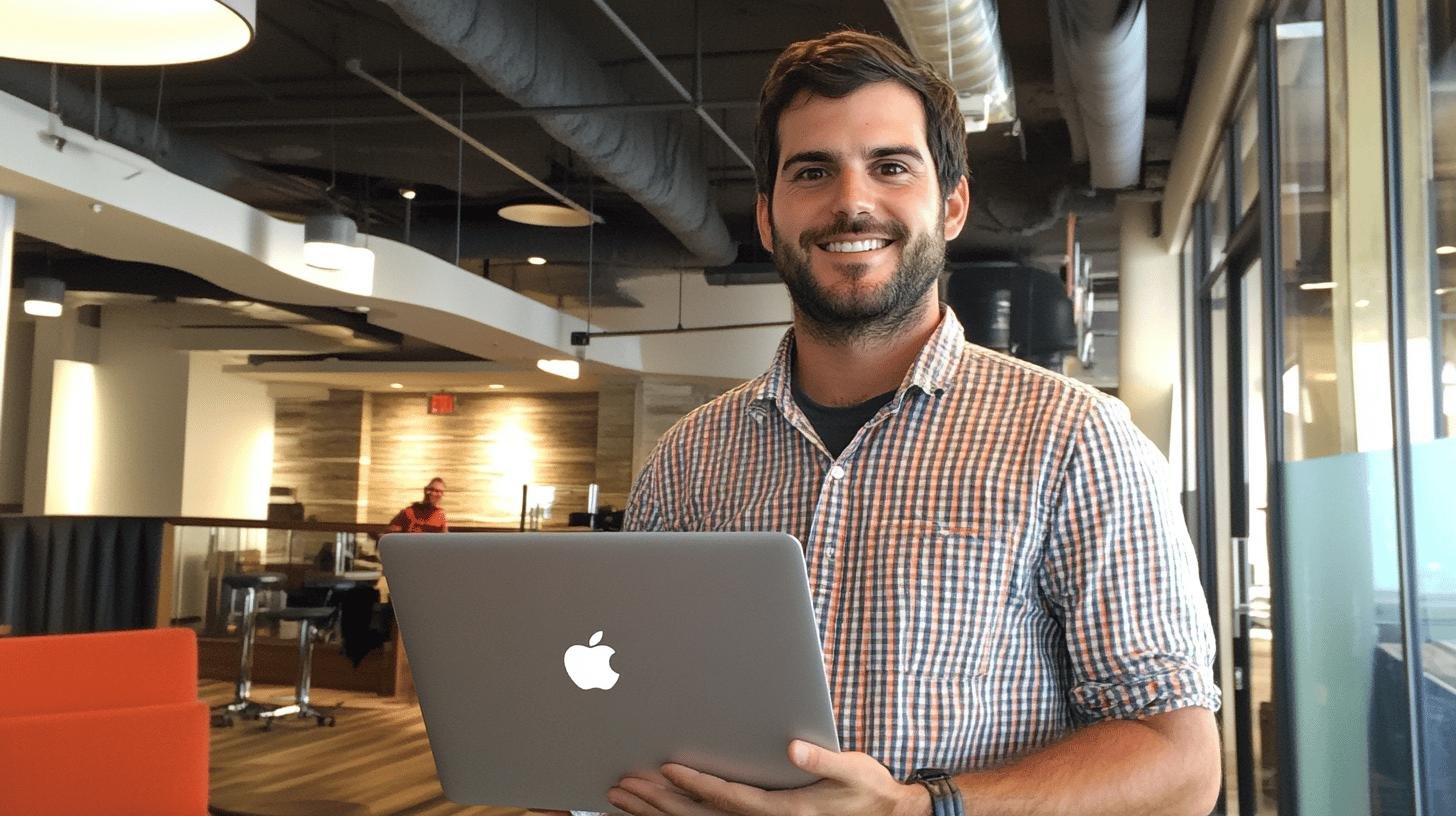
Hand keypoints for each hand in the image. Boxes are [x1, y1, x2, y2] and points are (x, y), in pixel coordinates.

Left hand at [607, 740, 929, 815]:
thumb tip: (793, 746)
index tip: (665, 769)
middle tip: (622, 785)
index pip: (727, 797)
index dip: (695, 783)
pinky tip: (652, 806)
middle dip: (657, 800)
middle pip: (698, 814)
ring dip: (656, 810)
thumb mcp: (851, 770)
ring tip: (622, 795)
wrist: (884, 814)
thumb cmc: (867, 790)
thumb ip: (822, 758)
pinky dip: (675, 814)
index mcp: (780, 810)